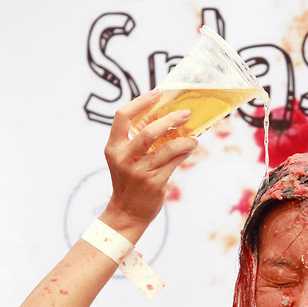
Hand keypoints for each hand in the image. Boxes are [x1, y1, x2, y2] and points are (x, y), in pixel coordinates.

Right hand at [101, 91, 197, 240]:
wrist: (127, 212)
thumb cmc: (128, 182)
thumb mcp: (124, 160)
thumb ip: (136, 142)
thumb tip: (166, 120)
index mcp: (113, 148)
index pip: (122, 116)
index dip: (140, 102)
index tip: (157, 93)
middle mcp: (124, 158)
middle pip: (148, 130)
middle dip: (170, 119)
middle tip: (186, 113)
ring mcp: (139, 171)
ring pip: (167, 148)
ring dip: (184, 139)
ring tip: (194, 136)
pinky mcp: (154, 182)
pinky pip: (174, 162)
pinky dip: (185, 152)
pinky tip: (191, 147)